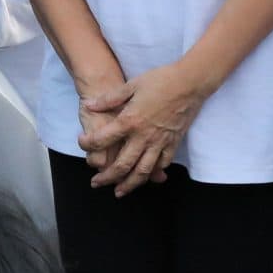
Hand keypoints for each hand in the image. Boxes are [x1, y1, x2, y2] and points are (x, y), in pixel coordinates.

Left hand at [81, 61, 205, 195]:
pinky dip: (153, 173)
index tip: (82, 144)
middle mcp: (144, 136)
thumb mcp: (131, 85)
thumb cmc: (160, 80)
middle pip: (122, 165)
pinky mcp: (173, 143)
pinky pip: (162, 164)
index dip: (89, 144)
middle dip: (106, 177)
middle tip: (95, 183)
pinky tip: (145, 176)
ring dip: (129, 184)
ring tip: (119, 192)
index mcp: (130, 121)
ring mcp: (160, 142)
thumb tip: (89, 105)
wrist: (190, 83)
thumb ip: (109, 99)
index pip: (103, 139)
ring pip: (143, 171)